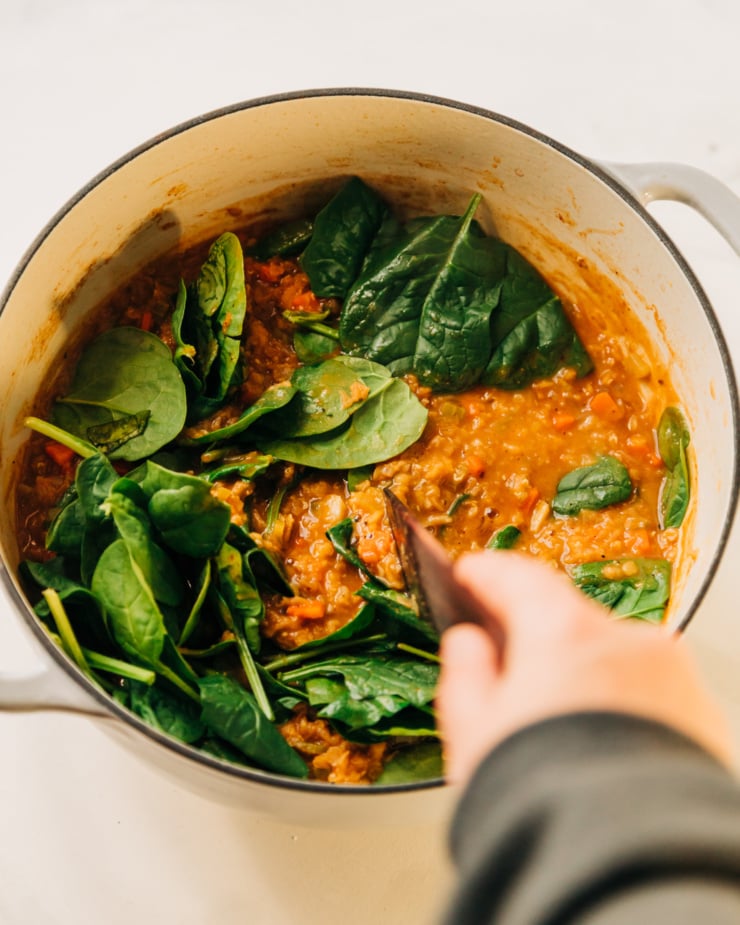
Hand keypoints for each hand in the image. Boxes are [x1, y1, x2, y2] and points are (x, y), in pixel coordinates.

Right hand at [437, 551, 731, 783]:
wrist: (627, 863)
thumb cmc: (547, 801)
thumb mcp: (473, 731)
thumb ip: (465, 671)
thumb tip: (468, 644)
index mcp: (564, 633)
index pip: (519, 578)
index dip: (487, 574)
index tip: (471, 575)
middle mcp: (628, 644)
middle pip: (570, 620)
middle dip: (538, 638)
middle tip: (506, 663)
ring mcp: (673, 680)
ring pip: (614, 660)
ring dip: (584, 676)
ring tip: (555, 724)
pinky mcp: (703, 719)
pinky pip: (651, 696)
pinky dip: (623, 707)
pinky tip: (599, 745)